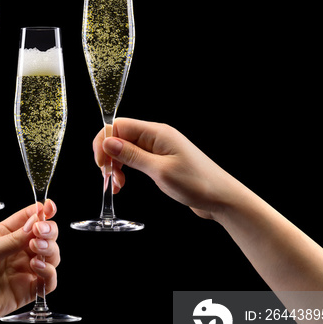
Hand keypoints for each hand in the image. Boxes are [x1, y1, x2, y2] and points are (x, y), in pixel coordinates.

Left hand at [0, 200, 59, 323]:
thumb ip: (12, 239)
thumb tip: (35, 221)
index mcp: (2, 235)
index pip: (28, 218)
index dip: (42, 211)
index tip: (49, 207)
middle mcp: (16, 251)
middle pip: (45, 236)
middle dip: (49, 230)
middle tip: (40, 232)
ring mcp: (23, 271)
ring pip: (51, 256)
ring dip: (50, 249)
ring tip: (36, 248)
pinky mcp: (27, 291)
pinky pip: (49, 281)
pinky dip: (49, 272)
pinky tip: (37, 266)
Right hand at [93, 118, 239, 219]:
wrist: (221, 198)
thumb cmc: (197, 183)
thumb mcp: (160, 170)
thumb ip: (132, 155)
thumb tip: (108, 142)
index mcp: (157, 132)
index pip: (119, 126)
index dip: (104, 142)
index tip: (101, 163)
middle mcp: (157, 137)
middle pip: (120, 137)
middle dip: (108, 156)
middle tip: (107, 176)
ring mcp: (158, 149)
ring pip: (125, 150)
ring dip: (116, 166)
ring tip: (117, 185)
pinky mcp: (160, 160)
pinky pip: (135, 159)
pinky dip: (125, 170)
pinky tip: (123, 184)